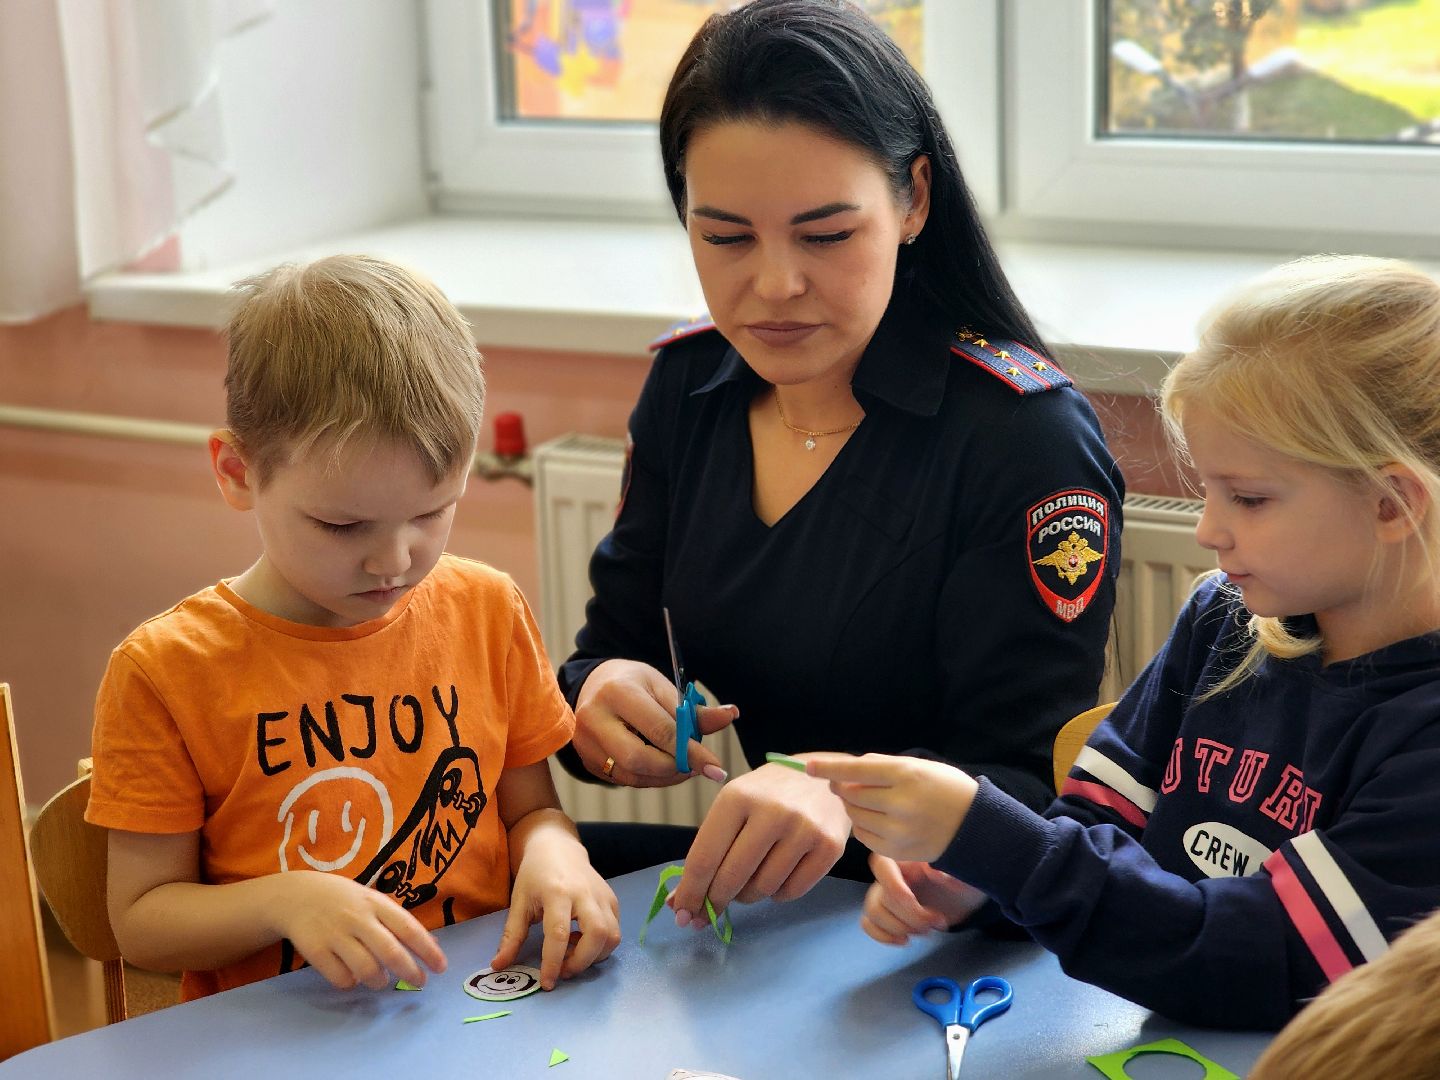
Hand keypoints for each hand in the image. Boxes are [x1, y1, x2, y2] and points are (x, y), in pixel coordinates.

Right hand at [271, 871, 446, 990]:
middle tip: (420, 982)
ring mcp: (335, 934)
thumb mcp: (373, 901)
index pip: (408, 928)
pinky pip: (341, 978)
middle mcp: (357, 918)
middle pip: (390, 952)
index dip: (427, 950)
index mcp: (376, 903)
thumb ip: (398, 921)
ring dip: (380, 981)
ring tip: (382, 979)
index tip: (441, 967)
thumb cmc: (345, 900)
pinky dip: (352, 983)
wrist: (297, 895)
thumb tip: (432, 944)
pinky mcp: (315, 950)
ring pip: (366, 969)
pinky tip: (353, 977)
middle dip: (410, 971)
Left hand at [491, 828, 620, 989]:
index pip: (559, 933)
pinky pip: (615, 930)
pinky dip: (601, 945)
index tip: (546, 983)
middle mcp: (585, 893)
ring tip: (572, 954)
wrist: (558, 848)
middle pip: (597, 935)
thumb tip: (498, 966)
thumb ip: (511, 936)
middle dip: (582, 962)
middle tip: (563, 970)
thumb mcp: (519, 903)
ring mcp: (602, 896)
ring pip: (612, 936)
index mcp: (557, 892)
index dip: (553, 963)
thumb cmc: (535, 875)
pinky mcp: (612, 900)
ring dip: (594, 956)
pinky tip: (582, 940)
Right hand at [573, 658, 736, 786]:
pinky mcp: (588, 761)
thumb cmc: (634, 683)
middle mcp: (595, 718)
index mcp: (618, 692)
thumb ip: (694, 710)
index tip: (715, 767)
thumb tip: (731, 715)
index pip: (660, 730)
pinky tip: (664, 768)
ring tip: (683, 766)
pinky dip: (650, 778)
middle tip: (695, 767)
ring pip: (632, 775)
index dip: (691, 752)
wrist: (593, 685)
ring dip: (665, 777)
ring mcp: (587, 743)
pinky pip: (625, 779)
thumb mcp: (663, 687)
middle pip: (639, 759)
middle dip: (674, 768)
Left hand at [671, 761, 850, 922]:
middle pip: (731, 878)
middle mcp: (772, 811)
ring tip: (750, 879)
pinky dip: (778, 893)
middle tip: (712, 909)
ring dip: (749, 895)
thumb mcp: (732, 807)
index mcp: (737, 797)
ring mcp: (804, 829)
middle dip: (716, 900)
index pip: (704, 858)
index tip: (681, 915)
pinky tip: (777, 875)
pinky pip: (791, 892)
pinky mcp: (829, 846)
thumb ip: (706, 851)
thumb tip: (678, 903)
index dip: (690, 893)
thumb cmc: (767, 795)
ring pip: (762, 889)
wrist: (821, 776)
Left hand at [805, 753, 977, 862]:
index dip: (829, 768)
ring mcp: (898, 830)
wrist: (975, 827)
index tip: (809, 767)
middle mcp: (900, 803)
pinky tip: (879, 820)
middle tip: (848, 784)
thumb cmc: (945, 788)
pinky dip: (864, 826)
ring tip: (871, 801)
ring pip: (855, 816)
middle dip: (843, 787)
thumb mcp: (919, 766)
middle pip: (851, 794)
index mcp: (906, 775)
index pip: (856, 770)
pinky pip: (864, 836)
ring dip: (854, 807)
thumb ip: (882, 766)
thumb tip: (846, 770)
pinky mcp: (897, 851)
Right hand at [862, 854, 987, 945]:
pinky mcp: (885, 913)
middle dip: (909, 916)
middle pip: (880, 897)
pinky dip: (882, 936)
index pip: (881, 866)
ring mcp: (884, 893)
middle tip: (936, 922)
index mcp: (904, 856)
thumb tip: (934, 871)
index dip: (894, 888)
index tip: (915, 902)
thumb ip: (950, 870)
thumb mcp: (964, 874)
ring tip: (925, 931)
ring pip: (873, 912)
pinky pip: (869, 924)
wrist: (966, 897)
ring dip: (898, 927)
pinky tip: (904, 940)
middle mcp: (890, 873)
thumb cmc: (964, 879)